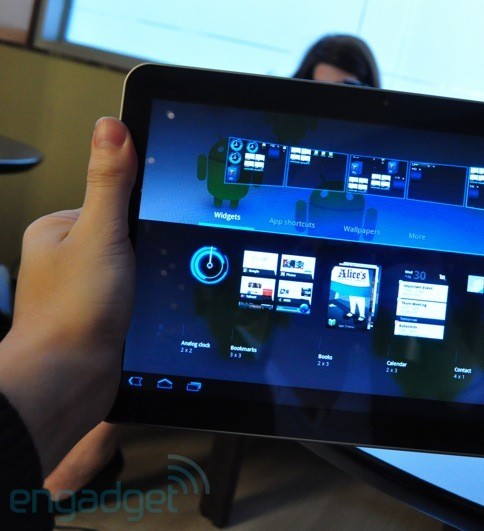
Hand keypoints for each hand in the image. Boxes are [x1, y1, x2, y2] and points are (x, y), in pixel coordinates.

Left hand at [0, 117, 136, 472]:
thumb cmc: (74, 313)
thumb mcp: (101, 235)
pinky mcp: (98, 314)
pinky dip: (142, 300)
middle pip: (125, 234)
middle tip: (142, 270)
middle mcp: (64, 257)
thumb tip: (113, 127)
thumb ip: (110, 182)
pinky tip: (141, 311)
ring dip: (145, 278)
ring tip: (138, 294)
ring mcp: (81, 287)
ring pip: (132, 267)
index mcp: (56, 229)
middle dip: (144, 251)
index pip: (112, 200)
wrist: (69, 382)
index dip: (140, 214)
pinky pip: (131, 294)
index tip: (151, 231)